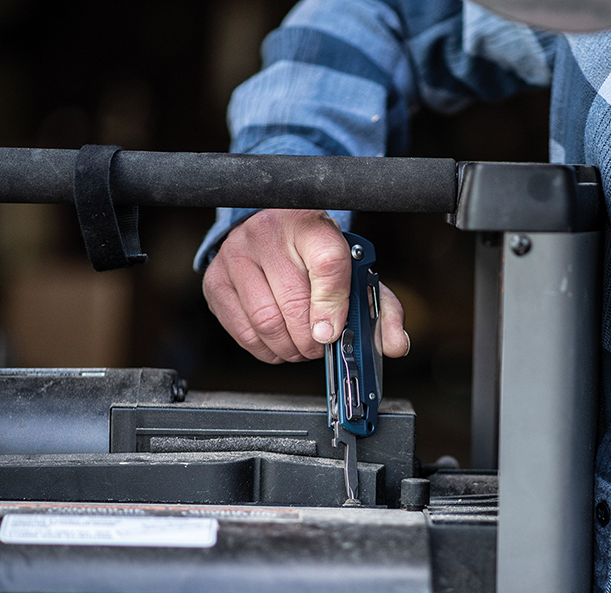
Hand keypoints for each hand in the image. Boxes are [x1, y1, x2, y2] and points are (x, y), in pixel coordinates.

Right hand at [203, 208, 409, 363]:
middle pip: (295, 303)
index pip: (329, 263)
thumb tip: (395, 346)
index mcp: (312, 225)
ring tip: (303, 346)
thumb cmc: (316, 256)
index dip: (334, 305)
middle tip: (322, 346)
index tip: (335, 331)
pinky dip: (267, 349)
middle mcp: (268, 233)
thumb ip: (382, 308)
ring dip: (291, 348)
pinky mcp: (216, 281)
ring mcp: (236, 256)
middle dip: (314, 340)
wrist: (273, 230)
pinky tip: (280, 343)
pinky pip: (244, 332)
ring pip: (268, 322)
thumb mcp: (355, 272)